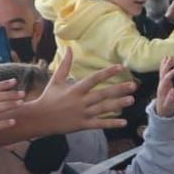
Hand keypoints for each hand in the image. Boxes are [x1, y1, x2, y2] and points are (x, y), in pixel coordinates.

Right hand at [19, 51, 134, 132]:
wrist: (39, 118)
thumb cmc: (48, 97)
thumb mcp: (56, 79)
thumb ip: (65, 64)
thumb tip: (68, 48)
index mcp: (75, 89)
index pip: (94, 79)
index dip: (108, 73)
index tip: (120, 67)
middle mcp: (80, 101)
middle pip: (103, 94)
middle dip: (119, 89)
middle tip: (134, 85)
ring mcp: (82, 114)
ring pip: (103, 109)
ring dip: (118, 104)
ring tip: (131, 100)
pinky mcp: (83, 125)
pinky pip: (99, 124)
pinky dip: (111, 124)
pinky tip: (123, 122)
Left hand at [150, 58, 173, 117]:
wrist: (162, 111)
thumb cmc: (166, 109)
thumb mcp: (169, 106)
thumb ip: (171, 99)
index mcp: (162, 90)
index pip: (165, 80)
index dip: (170, 74)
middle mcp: (161, 85)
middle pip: (163, 74)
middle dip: (166, 66)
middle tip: (171, 58)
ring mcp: (162, 83)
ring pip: (163, 72)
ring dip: (165, 64)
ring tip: (169, 56)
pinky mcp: (164, 83)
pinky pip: (164, 73)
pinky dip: (165, 66)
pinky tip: (166, 60)